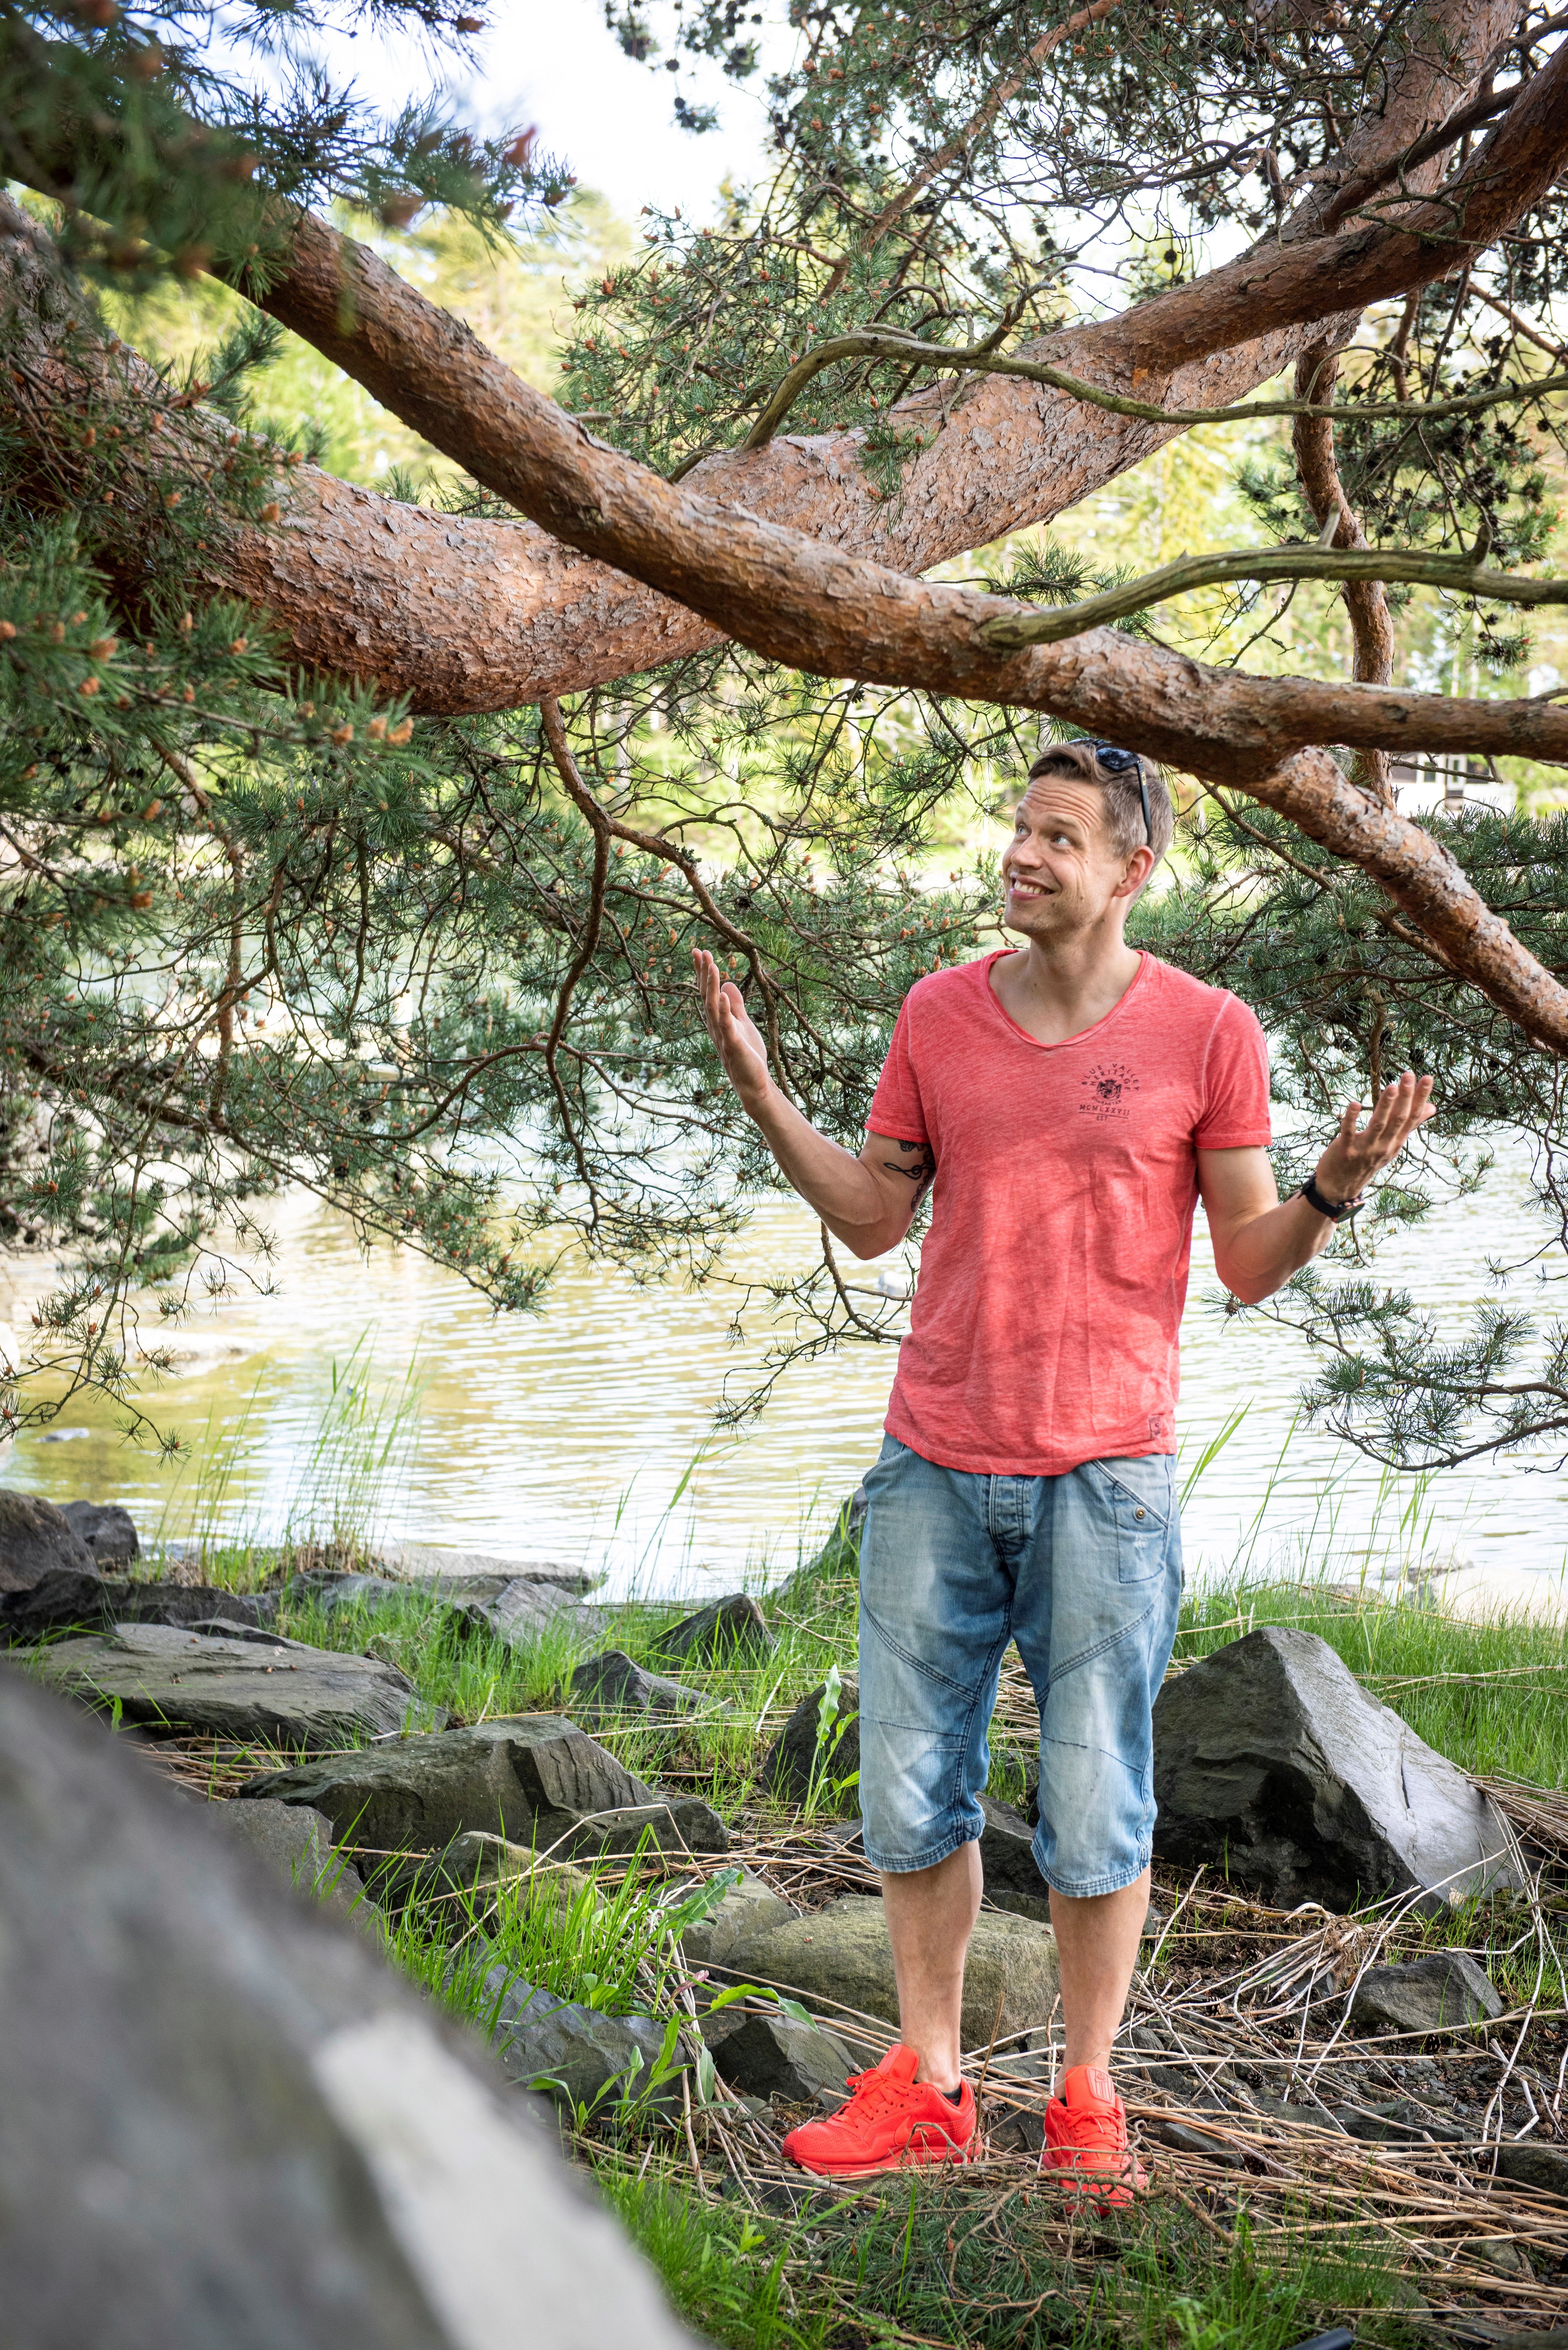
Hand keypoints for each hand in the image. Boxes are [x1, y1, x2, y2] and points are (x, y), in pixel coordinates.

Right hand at [692, 947, 771, 1111]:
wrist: (752, 1083)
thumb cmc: (748, 1055)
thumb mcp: (742, 1025)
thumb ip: (735, 1006)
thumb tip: (728, 985)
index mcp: (718, 1020)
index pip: (708, 992)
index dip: (703, 972)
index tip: (699, 951)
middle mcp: (715, 1026)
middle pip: (707, 996)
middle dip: (705, 974)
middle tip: (701, 951)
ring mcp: (723, 1036)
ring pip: (714, 1008)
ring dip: (712, 986)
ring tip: (713, 966)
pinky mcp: (734, 1045)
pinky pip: (727, 1025)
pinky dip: (725, 1010)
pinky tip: (723, 994)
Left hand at [1313, 1070, 1435, 1206]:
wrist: (1341, 1186)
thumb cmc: (1367, 1160)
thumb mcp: (1392, 1144)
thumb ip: (1409, 1126)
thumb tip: (1432, 1107)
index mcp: (1396, 1142)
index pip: (1412, 1118)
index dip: (1420, 1098)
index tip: (1428, 1077)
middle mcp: (1384, 1146)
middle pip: (1398, 1119)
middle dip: (1405, 1097)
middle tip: (1409, 1074)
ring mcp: (1365, 1149)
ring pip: (1378, 1125)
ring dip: (1385, 1106)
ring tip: (1391, 1086)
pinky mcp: (1345, 1149)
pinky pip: (1349, 1131)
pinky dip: (1352, 1118)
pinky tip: (1354, 1103)